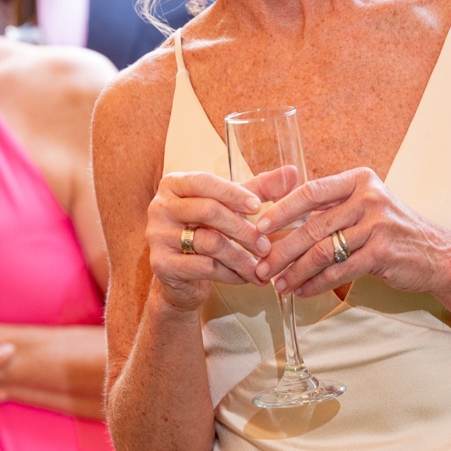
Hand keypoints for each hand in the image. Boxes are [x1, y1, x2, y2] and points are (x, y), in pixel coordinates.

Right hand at [145, 171, 269, 309]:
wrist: (182, 277)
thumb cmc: (208, 231)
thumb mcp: (232, 207)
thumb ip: (259, 189)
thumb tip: (293, 172)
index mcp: (174, 184)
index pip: (205, 182)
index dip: (233, 194)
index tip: (258, 207)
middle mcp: (160, 206)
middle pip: (208, 211)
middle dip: (242, 230)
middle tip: (266, 246)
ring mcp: (157, 235)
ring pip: (208, 242)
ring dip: (240, 256)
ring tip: (260, 267)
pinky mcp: (160, 263)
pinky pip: (203, 266)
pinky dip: (230, 273)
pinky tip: (244, 278)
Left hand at [252, 167, 433, 297]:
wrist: (436, 254)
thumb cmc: (392, 230)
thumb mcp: (365, 206)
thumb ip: (331, 209)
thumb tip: (280, 223)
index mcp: (359, 180)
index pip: (310, 191)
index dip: (280, 210)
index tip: (258, 227)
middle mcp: (369, 198)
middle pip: (312, 225)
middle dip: (281, 249)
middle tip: (260, 266)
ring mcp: (378, 225)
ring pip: (323, 250)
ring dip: (296, 270)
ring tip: (278, 284)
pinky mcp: (383, 252)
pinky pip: (339, 271)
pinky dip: (316, 283)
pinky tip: (302, 291)